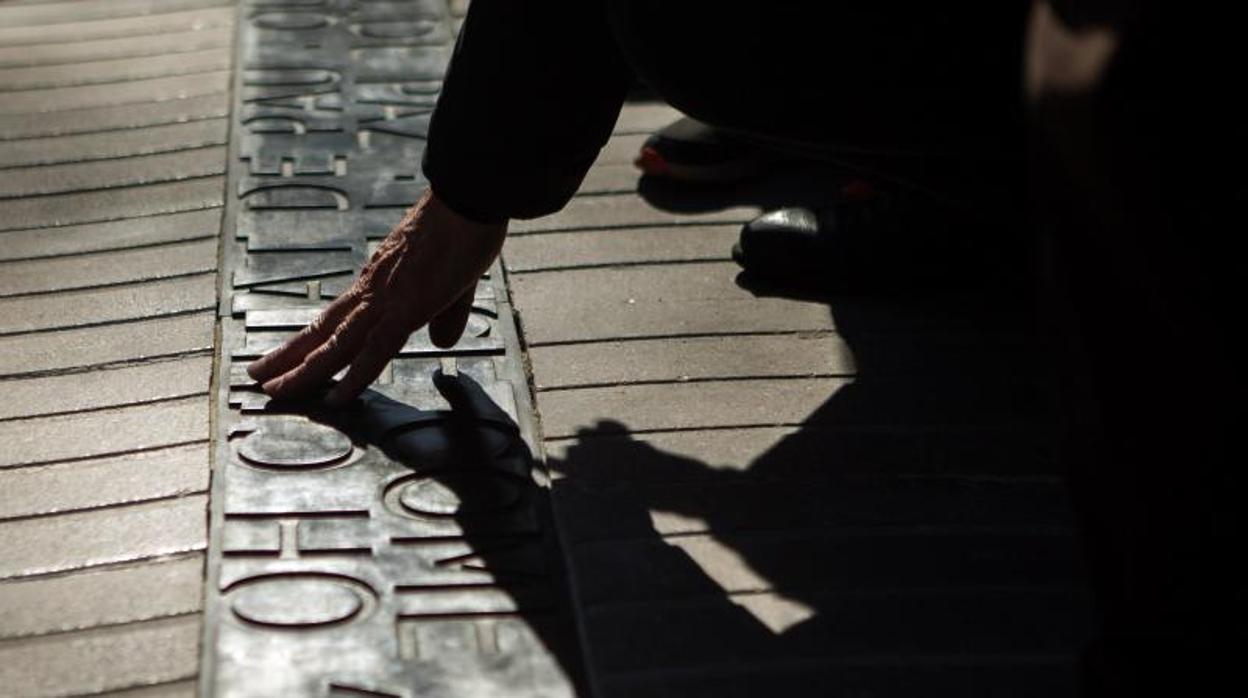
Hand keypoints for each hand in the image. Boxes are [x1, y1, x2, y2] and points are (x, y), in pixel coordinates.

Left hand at [247, 190, 506, 404]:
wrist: (467, 201)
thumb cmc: (463, 230)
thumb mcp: (455, 281)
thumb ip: (447, 314)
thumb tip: (441, 341)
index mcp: (379, 284)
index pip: (336, 319)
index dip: (311, 340)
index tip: (288, 357)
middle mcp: (372, 292)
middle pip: (322, 332)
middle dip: (289, 358)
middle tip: (256, 376)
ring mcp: (385, 300)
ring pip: (336, 345)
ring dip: (304, 371)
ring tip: (273, 390)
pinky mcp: (406, 308)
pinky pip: (375, 350)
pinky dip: (355, 376)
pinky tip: (336, 399)